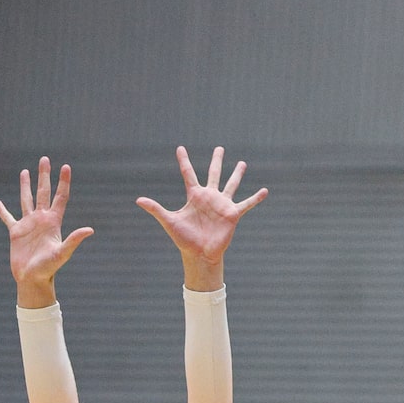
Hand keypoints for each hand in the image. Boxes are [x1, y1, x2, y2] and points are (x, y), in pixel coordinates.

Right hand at [0, 157, 93, 307]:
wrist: (32, 279)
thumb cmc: (49, 268)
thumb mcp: (62, 253)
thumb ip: (74, 240)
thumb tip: (90, 230)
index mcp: (53, 222)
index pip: (60, 197)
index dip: (63, 182)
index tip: (66, 166)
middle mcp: (41, 220)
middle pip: (43, 192)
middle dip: (44, 176)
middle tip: (44, 159)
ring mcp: (28, 225)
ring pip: (26, 200)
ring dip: (25, 186)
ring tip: (25, 172)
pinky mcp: (16, 233)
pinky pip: (8, 218)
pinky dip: (3, 211)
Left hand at [136, 146, 267, 289]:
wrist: (199, 254)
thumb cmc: (184, 239)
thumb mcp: (169, 221)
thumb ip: (156, 209)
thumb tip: (138, 200)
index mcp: (194, 196)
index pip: (188, 174)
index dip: (184, 161)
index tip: (180, 148)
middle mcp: (209, 197)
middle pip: (213, 174)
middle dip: (216, 161)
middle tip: (219, 148)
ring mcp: (221, 204)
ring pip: (231, 185)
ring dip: (237, 174)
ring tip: (242, 163)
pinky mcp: (232, 214)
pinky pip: (246, 204)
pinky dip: (255, 198)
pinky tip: (265, 191)